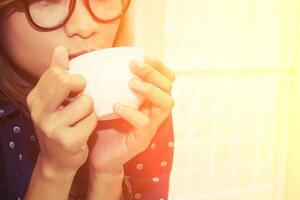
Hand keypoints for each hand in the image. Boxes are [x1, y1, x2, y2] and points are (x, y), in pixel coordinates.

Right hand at [26, 46, 97, 174]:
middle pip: (66, 81)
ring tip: (81, 118)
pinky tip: (83, 130)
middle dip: (81, 86)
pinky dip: (92, 123)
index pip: (57, 72)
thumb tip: (60, 49)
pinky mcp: (68, 140)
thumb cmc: (60, 125)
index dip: (73, 77)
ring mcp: (52, 127)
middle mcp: (39, 112)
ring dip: (89, 109)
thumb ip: (56, 73)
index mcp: (35, 98)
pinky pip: (92, 120)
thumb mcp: (53, 100)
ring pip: (86, 102)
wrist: (58, 159)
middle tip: (82, 96)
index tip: (75, 88)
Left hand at [88, 57, 174, 173]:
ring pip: (166, 104)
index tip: (143, 54)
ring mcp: (151, 125)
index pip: (166, 79)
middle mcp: (154, 111)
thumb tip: (94, 57)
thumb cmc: (101, 123)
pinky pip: (145, 123)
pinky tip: (116, 106)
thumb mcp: (105, 98)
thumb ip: (107, 82)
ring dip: (150, 89)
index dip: (159, 66)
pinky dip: (132, 112)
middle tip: (134, 64)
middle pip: (168, 88)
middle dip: (153, 73)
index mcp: (149, 99)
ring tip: (131, 82)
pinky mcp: (143, 139)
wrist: (96, 154)